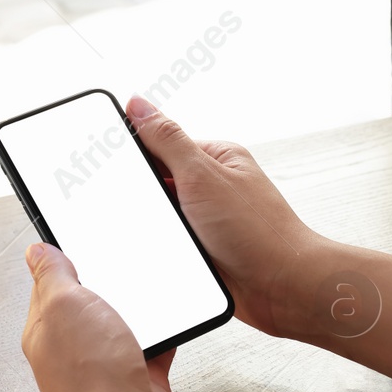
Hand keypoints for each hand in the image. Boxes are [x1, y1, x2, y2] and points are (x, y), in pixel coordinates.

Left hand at [21, 243, 181, 391]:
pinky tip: (174, 319)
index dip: (65, 257)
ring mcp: (107, 362)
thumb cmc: (91, 379)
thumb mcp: (65, 306)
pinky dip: (165, 330)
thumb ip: (53, 276)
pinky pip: (154, 343)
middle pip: (90, 300)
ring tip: (149, 284)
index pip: (50, 283)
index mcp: (47, 327)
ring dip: (137, 304)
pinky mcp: (140, 375)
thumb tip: (36, 251)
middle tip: (122, 256)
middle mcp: (74, 346)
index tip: (81, 236)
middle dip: (106, 279)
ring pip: (124, 320)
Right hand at [124, 95, 327, 338]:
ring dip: (153, 228)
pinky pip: (168, 245)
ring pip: (159, 218)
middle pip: (157, 184)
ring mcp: (206, 221)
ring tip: (163, 237)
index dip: (135, 155)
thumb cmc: (257, 230)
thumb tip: (140, 104)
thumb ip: (167, 140)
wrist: (282, 287)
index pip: (161, 145)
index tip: (108, 165)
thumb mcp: (204, 175)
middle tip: (146, 210)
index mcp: (216, 158)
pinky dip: (161, 250)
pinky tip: (159, 254)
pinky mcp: (202, 252)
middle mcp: (212, 187)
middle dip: (144, 198)